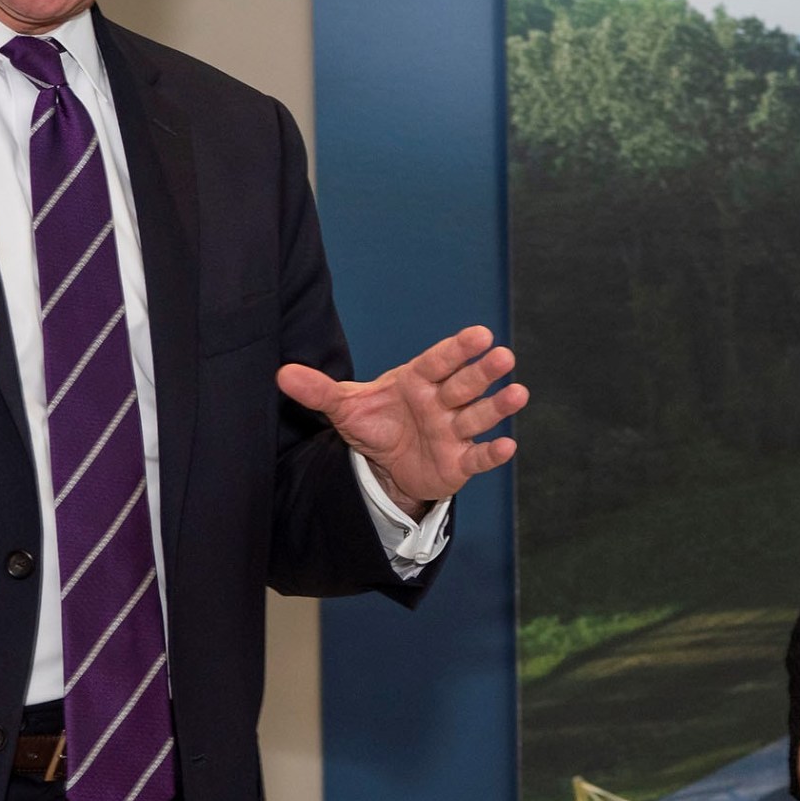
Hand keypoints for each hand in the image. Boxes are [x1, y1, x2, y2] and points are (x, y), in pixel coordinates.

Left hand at [275, 325, 527, 515]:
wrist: (386, 466)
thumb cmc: (376, 425)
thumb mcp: (344, 407)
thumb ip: (318, 390)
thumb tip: (281, 374)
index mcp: (418, 381)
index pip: (440, 361)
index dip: (458, 349)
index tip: (480, 334)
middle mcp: (442, 402)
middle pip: (464, 385)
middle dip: (483, 372)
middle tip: (504, 356)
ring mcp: (453, 432)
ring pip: (478, 416)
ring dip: (498, 406)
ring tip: (518, 393)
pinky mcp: (459, 462)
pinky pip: (478, 457)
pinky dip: (492, 452)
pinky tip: (507, 445)